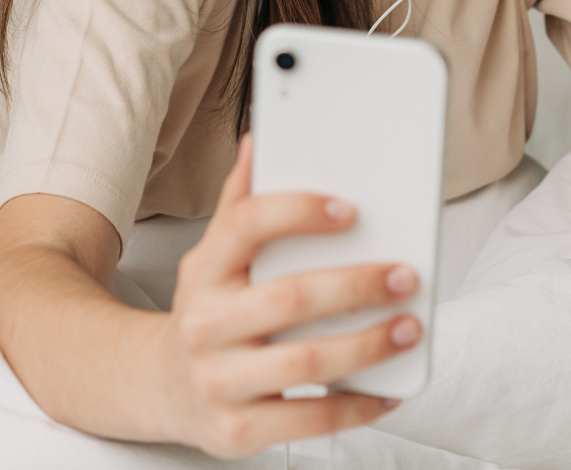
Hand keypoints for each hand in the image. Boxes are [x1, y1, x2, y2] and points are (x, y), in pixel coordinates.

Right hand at [157, 136, 418, 457]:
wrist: (160, 386)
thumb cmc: (208, 311)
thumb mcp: (213, 256)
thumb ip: (241, 202)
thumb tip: (259, 141)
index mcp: (204, 270)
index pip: (247, 226)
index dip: (300, 212)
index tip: (352, 211)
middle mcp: (206, 324)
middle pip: (289, 298)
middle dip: (357, 286)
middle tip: (405, 276)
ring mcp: (220, 380)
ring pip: (306, 362)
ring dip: (368, 345)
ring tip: (410, 327)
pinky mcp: (238, 429)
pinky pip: (310, 419)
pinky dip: (358, 406)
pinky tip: (388, 390)